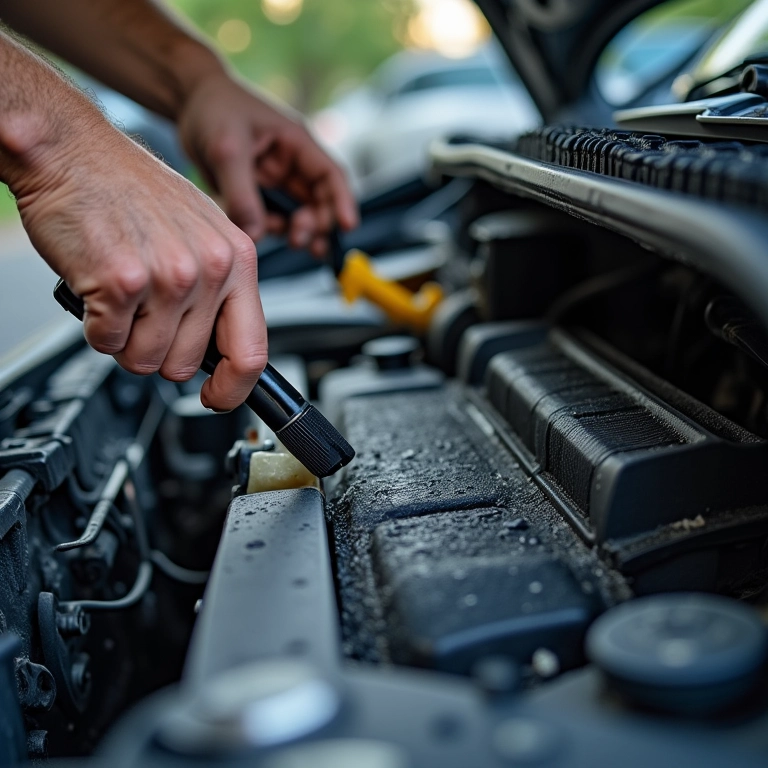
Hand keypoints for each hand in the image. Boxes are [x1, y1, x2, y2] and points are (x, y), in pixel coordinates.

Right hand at [7, 112, 266, 411]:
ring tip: (120, 295)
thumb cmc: (132, 189)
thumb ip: (218, 289)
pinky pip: (106, 342)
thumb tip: (221, 347)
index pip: (252, 349)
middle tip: (140, 315)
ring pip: (145, 360)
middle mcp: (210, 268)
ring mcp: (168, 276)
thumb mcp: (201, 231)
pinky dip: (94, 326)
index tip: (217, 396)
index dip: (233, 388)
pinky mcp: (121, 281)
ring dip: (124, 339)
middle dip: (156, 351)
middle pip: (185, 364)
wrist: (74, 150)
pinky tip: (97, 287)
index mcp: (238, 258)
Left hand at [176, 71, 357, 256]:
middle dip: (315, 225)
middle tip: (297, 240)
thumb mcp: (227, 150)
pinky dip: (263, 229)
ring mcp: (275, 183)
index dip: (343, 202)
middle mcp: (292, 165)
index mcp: (297, 144)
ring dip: (290, 231)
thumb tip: (256, 236)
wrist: (187, 101)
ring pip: (295, 217)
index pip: (331, 176)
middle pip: (318, 203)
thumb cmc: (213, 109)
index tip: (348, 227)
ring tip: (268, 231)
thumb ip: (242, 194)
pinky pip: (268, 220)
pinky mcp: (256, 195)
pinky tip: (249, 226)